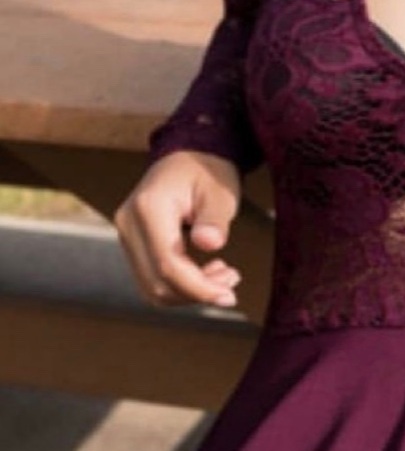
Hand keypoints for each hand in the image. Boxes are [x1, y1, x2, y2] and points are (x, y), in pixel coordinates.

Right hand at [115, 150, 242, 308]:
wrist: (189, 154)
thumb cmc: (208, 171)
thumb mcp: (220, 192)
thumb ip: (214, 219)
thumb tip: (209, 244)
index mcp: (149, 207)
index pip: (168, 265)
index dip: (199, 289)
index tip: (229, 296)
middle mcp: (128, 222)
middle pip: (157, 282)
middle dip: (196, 293)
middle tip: (231, 282)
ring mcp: (126, 234)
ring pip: (152, 287)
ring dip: (188, 293)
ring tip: (223, 276)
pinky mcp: (132, 242)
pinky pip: (151, 277)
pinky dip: (179, 285)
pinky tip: (205, 273)